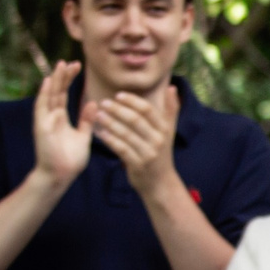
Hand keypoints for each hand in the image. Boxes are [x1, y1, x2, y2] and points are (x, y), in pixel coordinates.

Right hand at [30, 59, 93, 186]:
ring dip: (55, 80)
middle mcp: (51, 116)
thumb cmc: (70, 160)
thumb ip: (86, 120)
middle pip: (57, 91)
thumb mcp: (83, 136)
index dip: (70, 80)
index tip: (78, 66)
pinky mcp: (41, 127)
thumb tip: (93, 103)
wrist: (60, 176)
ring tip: (61, 64)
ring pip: (50, 95)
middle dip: (64, 76)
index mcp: (61, 118)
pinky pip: (42, 107)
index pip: (64, 94)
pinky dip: (45, 94)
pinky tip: (49, 81)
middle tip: (73, 61)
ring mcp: (45, 121)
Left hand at [93, 82, 182, 197]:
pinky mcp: (137, 165)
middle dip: (117, 110)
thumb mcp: (169, 131)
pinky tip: (99, 133)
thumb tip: (172, 87)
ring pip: (126, 134)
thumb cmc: (161, 153)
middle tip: (103, 103)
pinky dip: (109, 140)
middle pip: (135, 120)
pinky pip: (121, 149)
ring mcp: (148, 153)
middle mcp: (158, 140)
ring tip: (98, 115)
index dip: (132, 101)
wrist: (160, 183)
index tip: (118, 95)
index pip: (147, 110)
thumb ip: (170, 110)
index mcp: (164, 129)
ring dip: (110, 123)